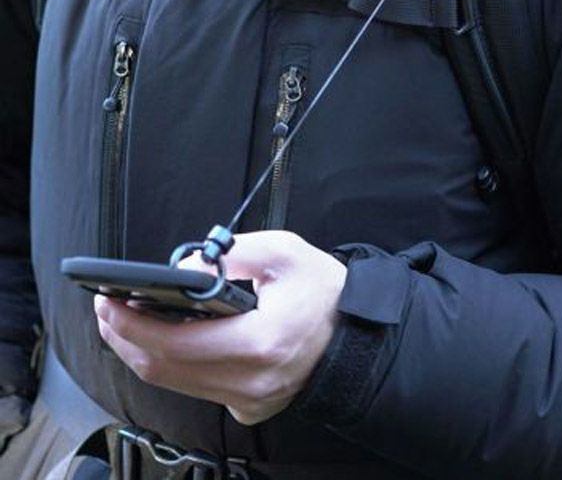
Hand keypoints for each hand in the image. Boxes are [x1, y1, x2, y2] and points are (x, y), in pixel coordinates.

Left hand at [94, 231, 346, 424]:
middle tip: (107, 308)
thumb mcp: (285, 252)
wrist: (356, 332)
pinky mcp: (248, 407)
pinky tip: (163, 340)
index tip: (110, 300)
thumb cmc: (324, 291)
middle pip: (164, 369)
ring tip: (124, 321)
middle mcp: (251, 382)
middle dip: (125, 337)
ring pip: (175, 383)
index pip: (175, 344)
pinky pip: (196, 388)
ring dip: (142, 352)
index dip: (132, 324)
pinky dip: (172, 364)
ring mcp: (249, 401)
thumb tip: (186, 270)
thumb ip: (232, 254)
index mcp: (261, 342)